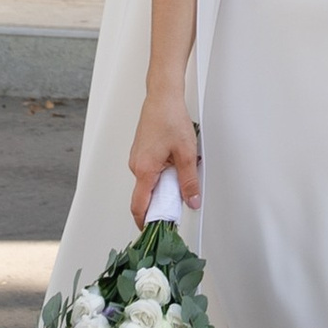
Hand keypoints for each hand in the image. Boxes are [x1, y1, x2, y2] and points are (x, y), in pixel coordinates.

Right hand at [127, 86, 200, 224]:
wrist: (162, 97)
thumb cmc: (170, 118)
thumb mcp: (186, 153)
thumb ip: (189, 181)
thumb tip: (192, 201)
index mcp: (144, 170)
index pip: (139, 206)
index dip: (146, 222)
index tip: (154, 231)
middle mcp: (136, 166)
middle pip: (145, 195)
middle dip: (161, 202)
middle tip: (179, 199)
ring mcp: (136, 158)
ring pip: (148, 182)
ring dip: (163, 185)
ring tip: (180, 172)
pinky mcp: (140, 152)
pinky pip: (149, 171)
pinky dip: (160, 174)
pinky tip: (174, 162)